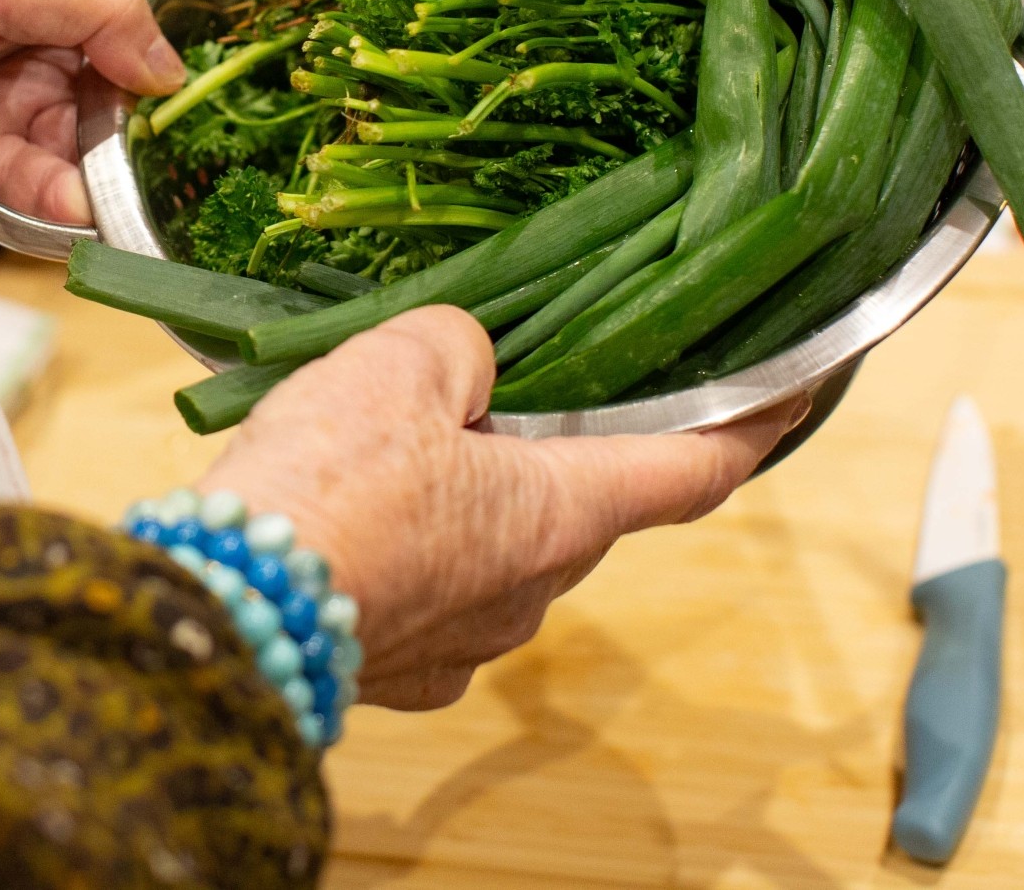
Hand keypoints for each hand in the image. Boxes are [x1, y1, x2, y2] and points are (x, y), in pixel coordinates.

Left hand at [0, 0, 183, 226]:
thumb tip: (167, 63)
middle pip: (117, 76)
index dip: (173, 27)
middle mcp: (41, 18)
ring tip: (104, 202)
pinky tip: (69, 211)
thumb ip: (95, 3)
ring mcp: (10, 80)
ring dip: (94, 170)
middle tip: (159, 162)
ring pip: (77, 134)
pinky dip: (49, 194)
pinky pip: (28, 171)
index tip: (202, 74)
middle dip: (132, 122)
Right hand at [197, 305, 801, 709]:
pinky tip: (350, 518)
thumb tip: (468, 367)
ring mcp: (471, 642)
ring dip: (466, 503)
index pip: (691, 472)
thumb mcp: (401, 359)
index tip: (790, 397)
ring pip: (496, 553)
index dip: (750, 429)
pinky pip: (429, 597)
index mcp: (562, 511)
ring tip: (386, 449)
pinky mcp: (404, 673)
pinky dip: (408, 554)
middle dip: (544, 452)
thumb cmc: (333, 482)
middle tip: (485, 394)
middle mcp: (535, 589)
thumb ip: (460, 349)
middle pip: (575, 506)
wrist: (233, 606)